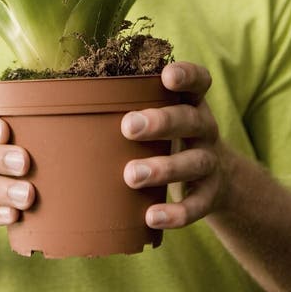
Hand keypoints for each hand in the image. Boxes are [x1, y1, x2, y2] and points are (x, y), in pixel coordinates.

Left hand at [121, 62, 232, 229]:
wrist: (217, 178)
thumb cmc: (171, 136)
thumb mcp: (162, 114)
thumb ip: (132, 103)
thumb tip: (73, 94)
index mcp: (192, 102)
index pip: (199, 81)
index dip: (187, 75)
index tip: (167, 76)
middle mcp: (205, 128)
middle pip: (190, 119)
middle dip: (161, 122)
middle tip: (128, 126)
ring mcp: (210, 161)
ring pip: (194, 162)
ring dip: (163, 169)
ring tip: (131, 175)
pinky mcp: (210, 194)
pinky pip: (197, 205)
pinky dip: (176, 213)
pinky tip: (151, 216)